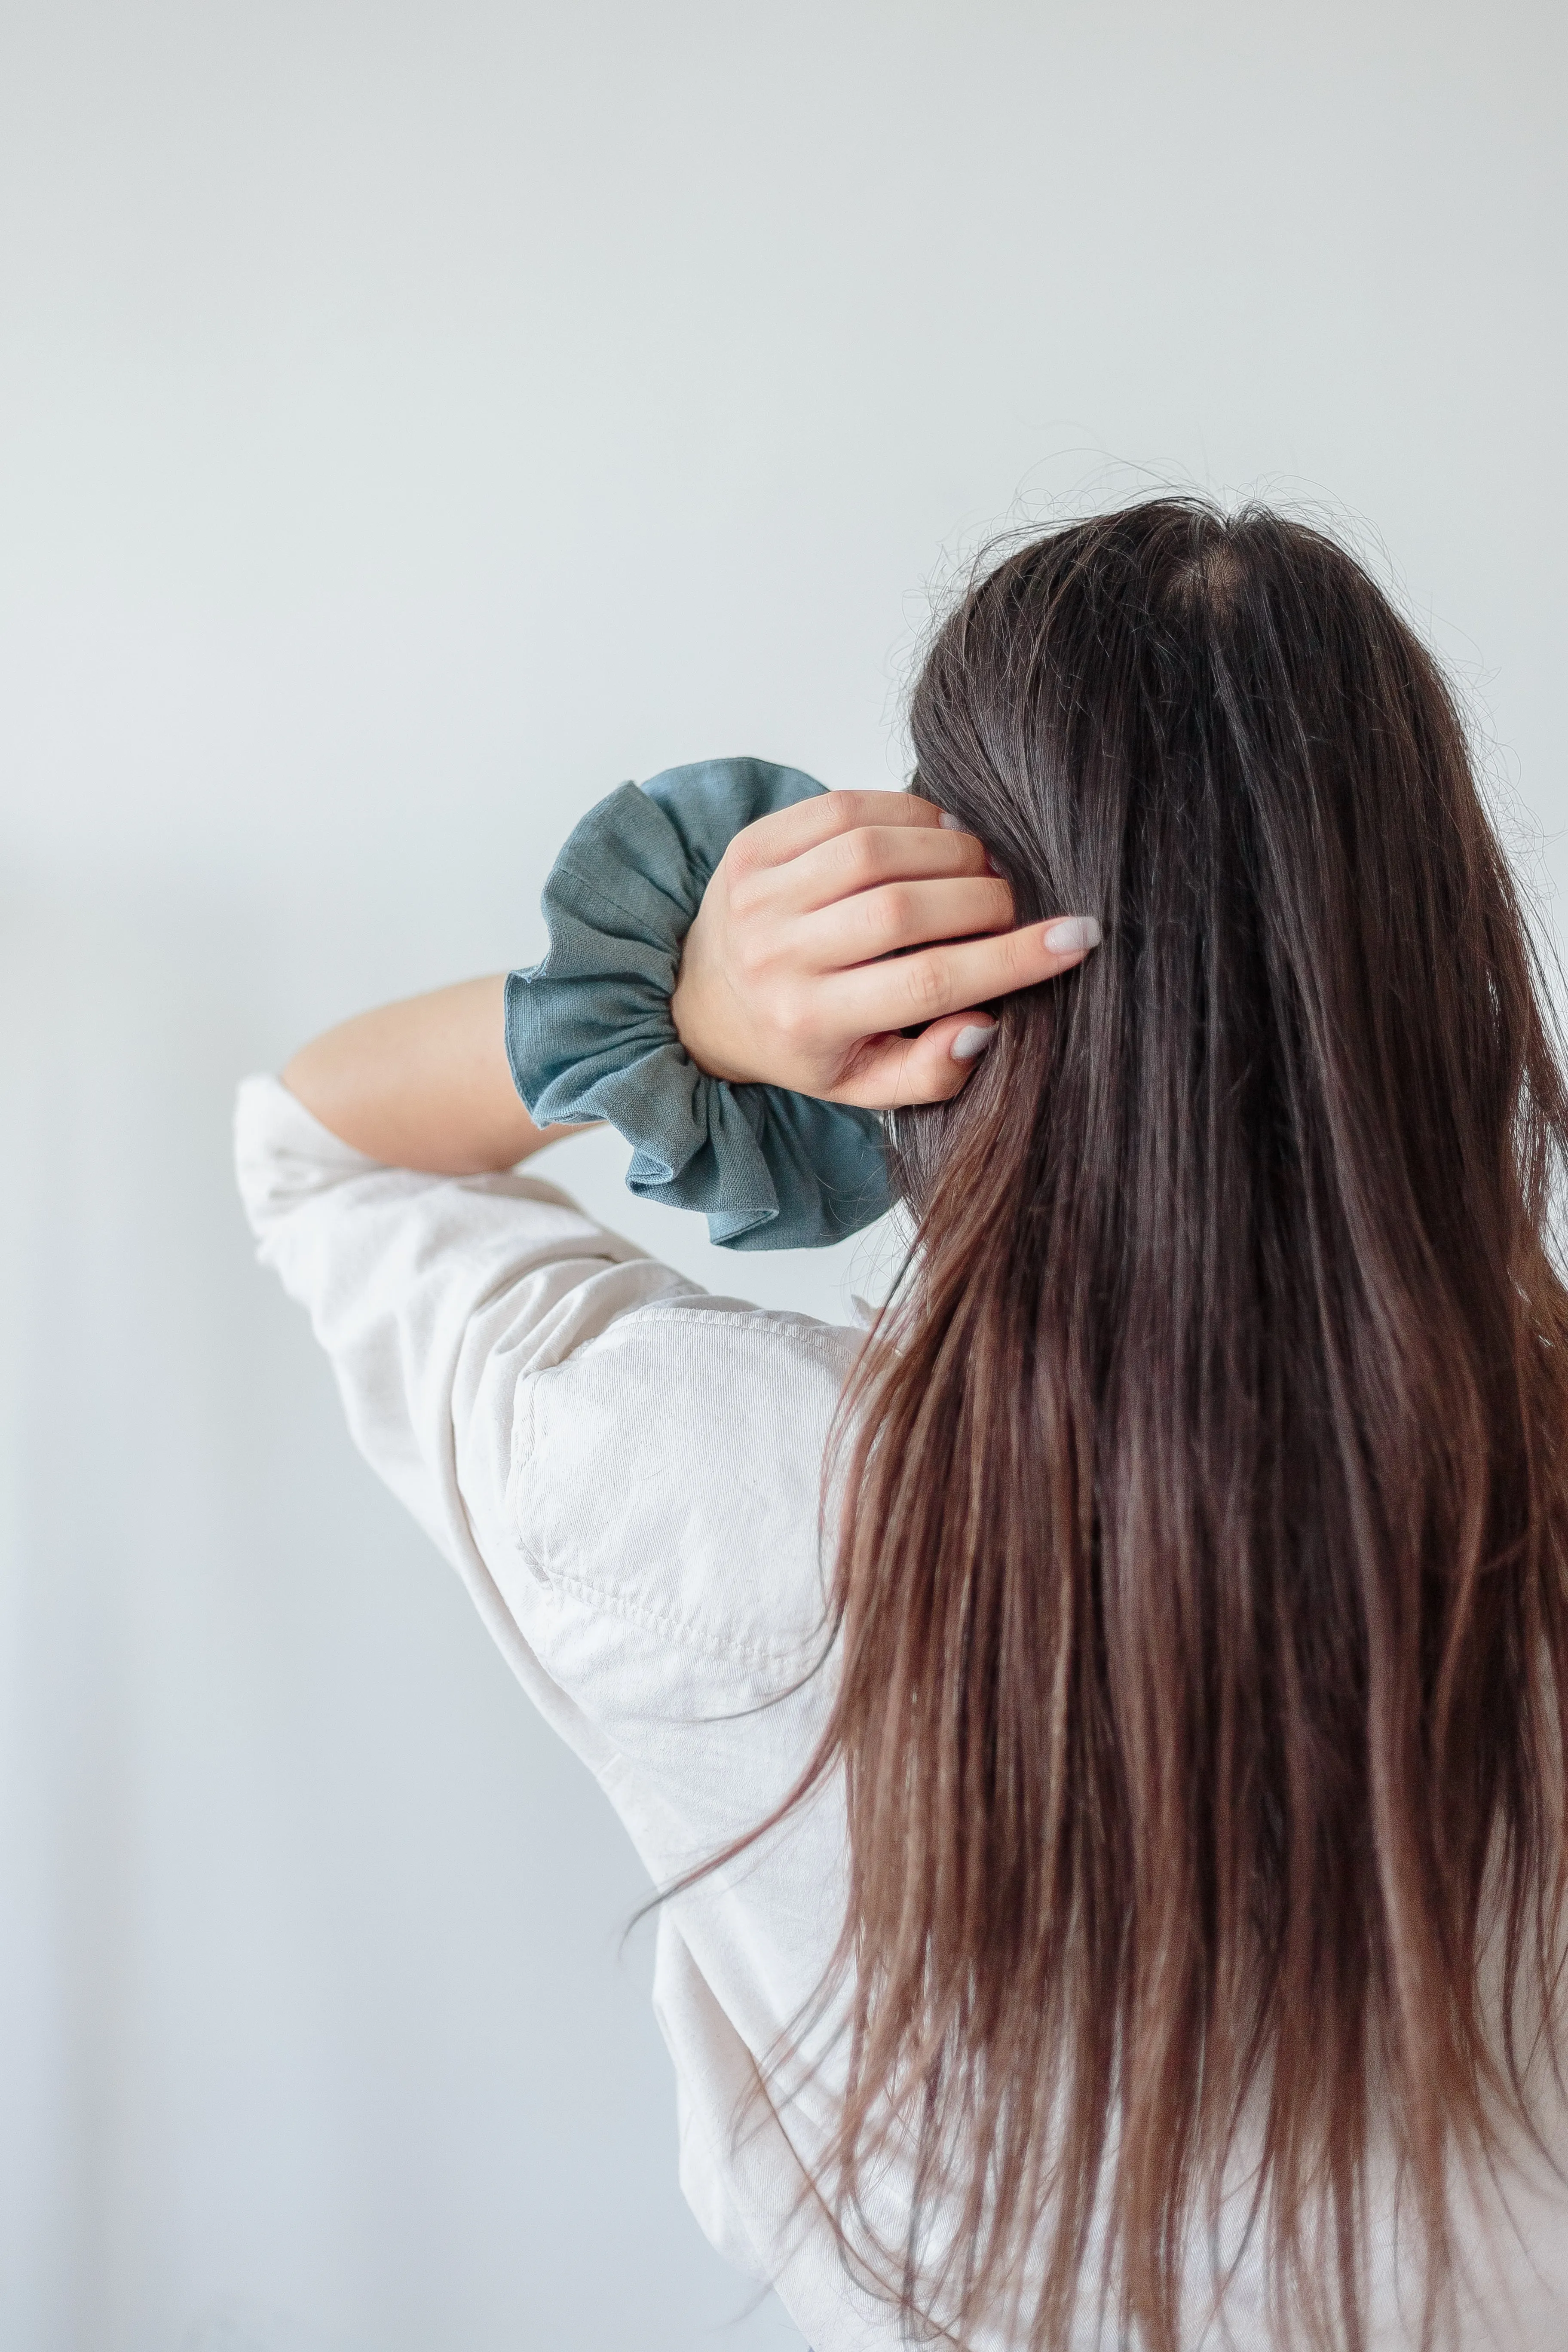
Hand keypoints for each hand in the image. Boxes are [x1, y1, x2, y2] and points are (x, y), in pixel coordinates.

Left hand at [668, 791, 1100, 1107]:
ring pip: (875, 849)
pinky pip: (844, 808)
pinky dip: (905, 811)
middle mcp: (775, 958)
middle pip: (904, 909)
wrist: (708, 999)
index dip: (1011, 958)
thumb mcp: (864, 1083)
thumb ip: (931, 1071)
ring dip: (948, 847)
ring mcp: (757, 896)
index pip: (928, 984)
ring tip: (977, 865)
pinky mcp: (750, 846)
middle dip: (983, 897)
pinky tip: (933, 831)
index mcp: (809, 1023)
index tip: (1077, 937)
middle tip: (1011, 902)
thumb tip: (986, 1025)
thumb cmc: (806, 1042)